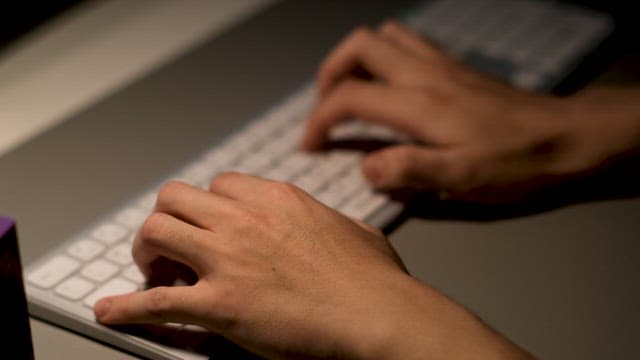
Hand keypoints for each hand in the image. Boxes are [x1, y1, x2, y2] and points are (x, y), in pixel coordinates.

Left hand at [94, 175, 531, 358]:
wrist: (377, 313)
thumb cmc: (374, 279)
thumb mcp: (356, 230)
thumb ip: (331, 221)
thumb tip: (330, 225)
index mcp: (276, 199)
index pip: (218, 185)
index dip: (206, 207)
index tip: (207, 225)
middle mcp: (245, 219)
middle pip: (176, 197)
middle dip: (168, 219)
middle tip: (173, 246)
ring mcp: (228, 259)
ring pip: (157, 232)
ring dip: (147, 251)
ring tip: (153, 272)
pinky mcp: (220, 303)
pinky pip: (156, 302)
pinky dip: (127, 307)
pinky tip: (111, 311)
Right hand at [302, 20, 639, 201]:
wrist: (563, 134)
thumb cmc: (515, 160)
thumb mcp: (463, 177)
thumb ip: (410, 170)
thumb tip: (365, 167)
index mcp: (420, 104)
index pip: (350, 97)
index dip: (320, 120)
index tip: (311, 145)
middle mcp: (424, 74)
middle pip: (359, 47)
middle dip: (330, 74)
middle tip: (325, 109)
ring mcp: (440, 64)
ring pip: (383, 36)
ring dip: (356, 59)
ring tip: (350, 92)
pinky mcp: (453, 66)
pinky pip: (408, 42)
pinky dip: (384, 55)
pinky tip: (389, 84)